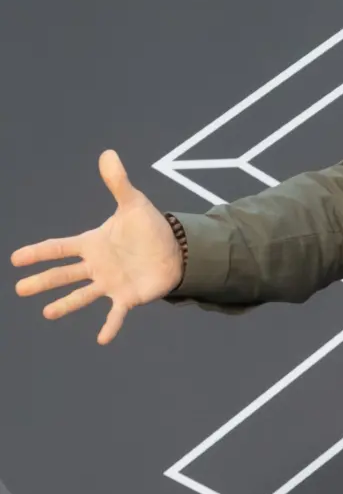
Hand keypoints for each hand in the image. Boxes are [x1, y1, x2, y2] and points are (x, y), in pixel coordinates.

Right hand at [11, 150, 183, 344]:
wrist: (175, 249)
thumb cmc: (150, 227)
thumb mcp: (134, 204)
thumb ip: (118, 182)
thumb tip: (108, 153)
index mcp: (93, 244)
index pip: (60, 248)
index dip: (39, 252)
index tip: (16, 257)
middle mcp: (97, 266)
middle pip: (64, 274)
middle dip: (42, 282)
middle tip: (19, 290)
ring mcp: (110, 283)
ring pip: (82, 295)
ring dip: (66, 305)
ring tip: (48, 314)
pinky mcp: (127, 297)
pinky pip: (115, 315)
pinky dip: (109, 326)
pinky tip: (102, 339)